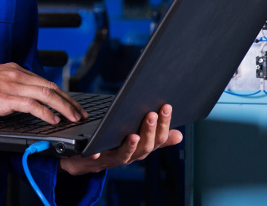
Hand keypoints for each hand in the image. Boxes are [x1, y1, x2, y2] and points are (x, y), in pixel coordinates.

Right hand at [0, 63, 86, 124]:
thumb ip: (13, 87)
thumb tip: (27, 100)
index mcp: (16, 71)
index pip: (46, 81)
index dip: (62, 94)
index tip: (72, 104)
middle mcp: (18, 75)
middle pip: (51, 86)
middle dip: (69, 101)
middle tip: (81, 112)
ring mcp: (12, 85)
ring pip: (47, 93)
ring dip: (64, 107)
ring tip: (74, 117)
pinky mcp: (6, 98)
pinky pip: (32, 105)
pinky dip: (46, 113)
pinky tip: (54, 120)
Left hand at [58, 104, 182, 175]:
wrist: (86, 159)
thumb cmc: (115, 144)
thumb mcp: (139, 139)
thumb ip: (157, 137)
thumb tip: (179, 136)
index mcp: (143, 148)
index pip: (158, 138)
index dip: (164, 124)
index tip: (166, 107)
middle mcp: (131, 155)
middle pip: (145, 147)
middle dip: (149, 131)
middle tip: (151, 115)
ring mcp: (113, 158)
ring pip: (125, 155)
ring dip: (130, 146)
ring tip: (133, 135)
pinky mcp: (95, 158)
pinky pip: (95, 158)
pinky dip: (96, 154)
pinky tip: (96, 150)